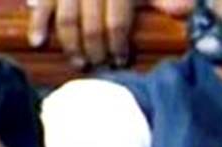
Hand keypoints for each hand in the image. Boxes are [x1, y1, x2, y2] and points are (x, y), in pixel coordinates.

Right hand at [27, 0, 194, 68]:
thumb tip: (183, 10)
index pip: (117, 23)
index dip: (118, 46)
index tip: (120, 61)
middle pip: (91, 27)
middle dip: (96, 51)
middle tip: (100, 66)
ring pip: (67, 20)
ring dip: (71, 46)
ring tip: (79, 63)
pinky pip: (44, 4)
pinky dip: (38, 23)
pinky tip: (37, 42)